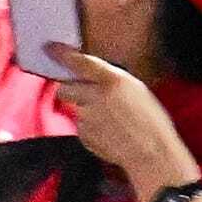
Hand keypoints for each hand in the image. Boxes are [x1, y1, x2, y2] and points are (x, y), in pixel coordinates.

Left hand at [51, 47, 201, 195]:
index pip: (80, 62)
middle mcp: (95, 96)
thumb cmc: (152, 121)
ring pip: (74, 107)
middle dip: (71, 90)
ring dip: (84, 109)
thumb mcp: (136, 90)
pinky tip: (108, 131)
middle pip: (65, 87)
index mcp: (114, 81)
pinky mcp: (82, 133)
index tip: (49, 48)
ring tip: (108, 119)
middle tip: (87, 94)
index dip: (62, 54)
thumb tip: (92, 77)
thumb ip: (111, 81)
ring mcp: (86, 116)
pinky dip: (89, 126)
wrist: (152, 153)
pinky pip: (80, 125)